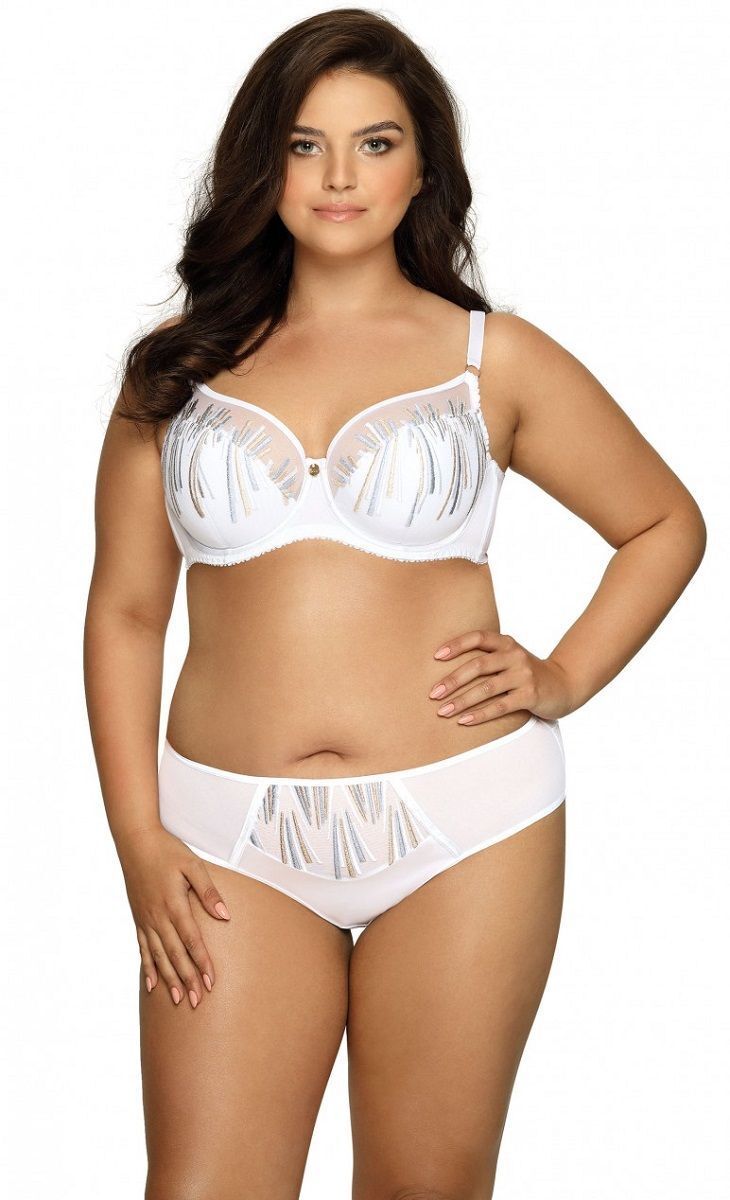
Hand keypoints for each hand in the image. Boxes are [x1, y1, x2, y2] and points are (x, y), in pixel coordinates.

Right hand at [116, 826, 230, 1009]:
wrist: (135, 842)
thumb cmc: (167, 851)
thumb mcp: (193, 865)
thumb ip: (208, 891)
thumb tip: (224, 916)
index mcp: (174, 904)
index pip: (191, 940)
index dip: (201, 963)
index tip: (211, 982)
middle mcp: (158, 917)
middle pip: (175, 955)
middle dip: (187, 979)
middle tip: (198, 1001)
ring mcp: (146, 920)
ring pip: (158, 956)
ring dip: (170, 980)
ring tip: (179, 1000)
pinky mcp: (138, 919)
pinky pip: (143, 949)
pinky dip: (148, 968)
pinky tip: (152, 985)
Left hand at [428, 629, 572, 724]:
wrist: (564, 684)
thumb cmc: (526, 673)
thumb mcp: (510, 658)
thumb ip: (487, 657)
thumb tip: (445, 667)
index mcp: (507, 643)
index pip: (478, 637)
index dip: (456, 645)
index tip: (435, 657)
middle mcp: (515, 656)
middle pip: (478, 665)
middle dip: (452, 680)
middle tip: (433, 694)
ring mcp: (524, 676)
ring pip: (486, 688)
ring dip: (461, 701)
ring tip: (442, 712)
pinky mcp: (530, 696)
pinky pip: (500, 706)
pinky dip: (479, 714)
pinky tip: (463, 721)